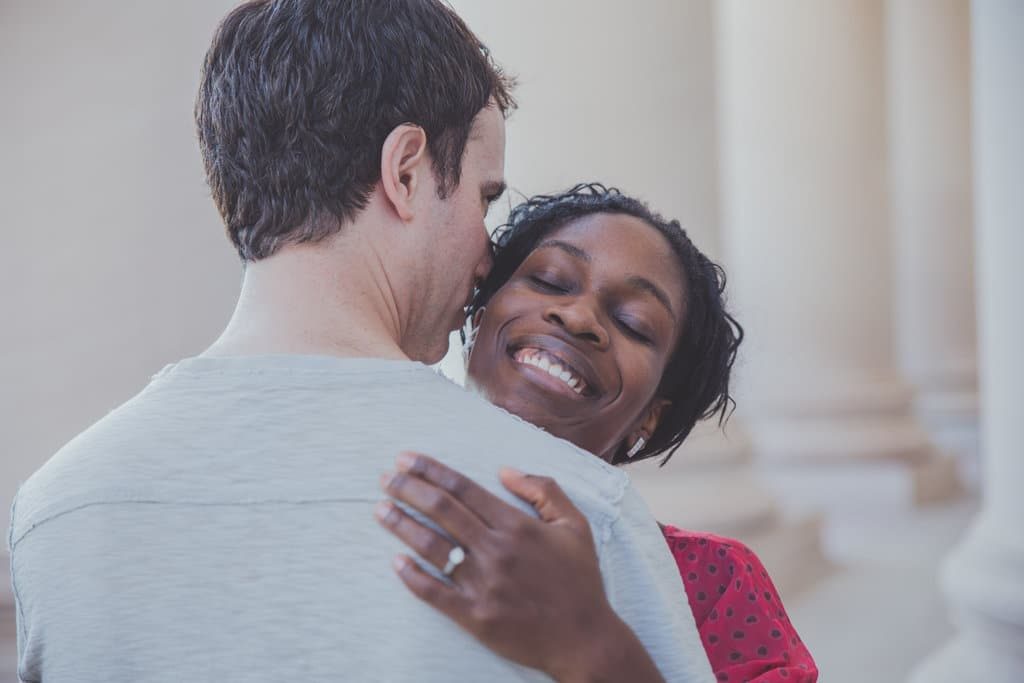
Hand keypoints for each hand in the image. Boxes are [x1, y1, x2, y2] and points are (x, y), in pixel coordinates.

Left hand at [374, 451, 648, 681]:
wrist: (585, 638)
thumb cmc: (580, 580)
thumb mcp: (575, 525)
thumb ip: (544, 489)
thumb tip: (505, 469)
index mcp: (517, 525)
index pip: (464, 488)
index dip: (431, 470)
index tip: (406, 459)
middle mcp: (496, 549)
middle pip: (442, 510)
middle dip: (409, 489)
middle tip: (385, 478)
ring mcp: (484, 583)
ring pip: (432, 546)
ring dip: (402, 524)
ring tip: (380, 509)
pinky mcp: (475, 615)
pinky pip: (435, 592)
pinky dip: (412, 576)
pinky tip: (396, 560)